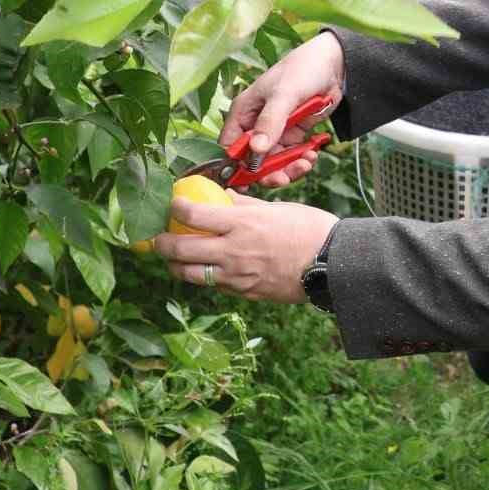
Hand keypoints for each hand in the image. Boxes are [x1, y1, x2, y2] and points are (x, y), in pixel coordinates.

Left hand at [153, 191, 336, 303]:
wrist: (331, 264)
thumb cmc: (308, 229)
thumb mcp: (275, 208)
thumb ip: (243, 205)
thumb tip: (219, 196)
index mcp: (242, 224)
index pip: (193, 215)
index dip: (175, 208)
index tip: (172, 203)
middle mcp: (233, 251)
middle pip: (180, 250)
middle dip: (161, 243)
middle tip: (157, 237)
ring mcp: (237, 276)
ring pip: (190, 275)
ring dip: (175, 266)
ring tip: (173, 258)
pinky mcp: (244, 293)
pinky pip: (214, 286)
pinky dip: (203, 278)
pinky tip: (205, 270)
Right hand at [221, 32, 344, 188]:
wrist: (334, 65)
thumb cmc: (302, 70)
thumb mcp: (284, 94)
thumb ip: (270, 122)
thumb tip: (256, 150)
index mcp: (244, 111)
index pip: (231, 145)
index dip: (237, 165)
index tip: (250, 179)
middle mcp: (256, 124)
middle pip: (253, 160)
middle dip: (268, 172)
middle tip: (284, 178)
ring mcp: (275, 131)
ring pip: (274, 162)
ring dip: (289, 168)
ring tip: (306, 162)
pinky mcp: (293, 134)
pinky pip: (292, 156)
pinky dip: (301, 160)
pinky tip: (312, 155)